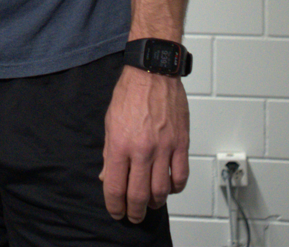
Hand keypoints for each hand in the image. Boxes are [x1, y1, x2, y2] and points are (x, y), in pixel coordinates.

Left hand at [99, 66, 188, 223]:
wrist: (152, 73)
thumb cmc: (130, 93)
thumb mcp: (110, 122)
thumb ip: (110, 153)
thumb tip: (107, 176)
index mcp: (120, 143)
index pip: (115, 186)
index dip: (114, 204)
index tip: (116, 211)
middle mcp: (142, 149)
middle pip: (138, 194)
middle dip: (134, 211)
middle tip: (133, 215)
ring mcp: (164, 148)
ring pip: (161, 190)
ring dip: (154, 203)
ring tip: (149, 203)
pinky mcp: (181, 144)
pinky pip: (180, 176)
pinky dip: (175, 188)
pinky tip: (169, 188)